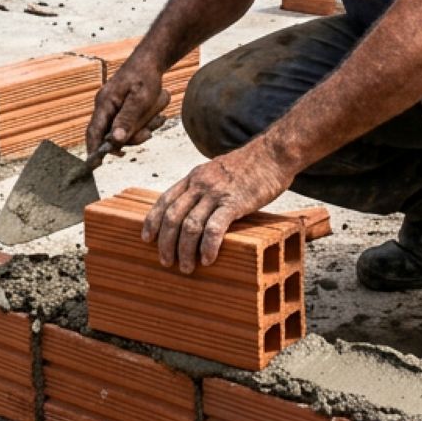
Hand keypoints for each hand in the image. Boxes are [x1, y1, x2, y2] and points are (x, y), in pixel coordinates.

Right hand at [88, 59, 167, 156]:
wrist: (151, 61)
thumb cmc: (145, 77)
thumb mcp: (140, 99)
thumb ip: (127, 119)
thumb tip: (115, 140)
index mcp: (104, 103)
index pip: (93, 131)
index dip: (93, 150)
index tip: (95, 166)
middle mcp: (105, 107)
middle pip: (113, 135)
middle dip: (133, 136)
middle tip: (149, 132)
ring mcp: (113, 108)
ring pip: (126, 131)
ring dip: (143, 128)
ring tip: (159, 117)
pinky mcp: (123, 109)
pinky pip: (132, 124)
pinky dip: (146, 123)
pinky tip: (157, 114)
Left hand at [142, 143, 293, 272]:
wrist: (274, 153)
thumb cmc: (251, 165)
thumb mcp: (218, 171)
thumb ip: (206, 188)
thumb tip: (198, 211)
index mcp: (194, 177)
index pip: (164, 200)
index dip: (152, 221)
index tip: (146, 238)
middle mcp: (200, 184)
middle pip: (172, 216)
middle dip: (165, 242)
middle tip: (165, 261)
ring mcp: (217, 193)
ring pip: (190, 225)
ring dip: (184, 250)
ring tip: (186, 267)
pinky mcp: (235, 203)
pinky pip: (214, 228)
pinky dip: (207, 246)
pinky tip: (207, 259)